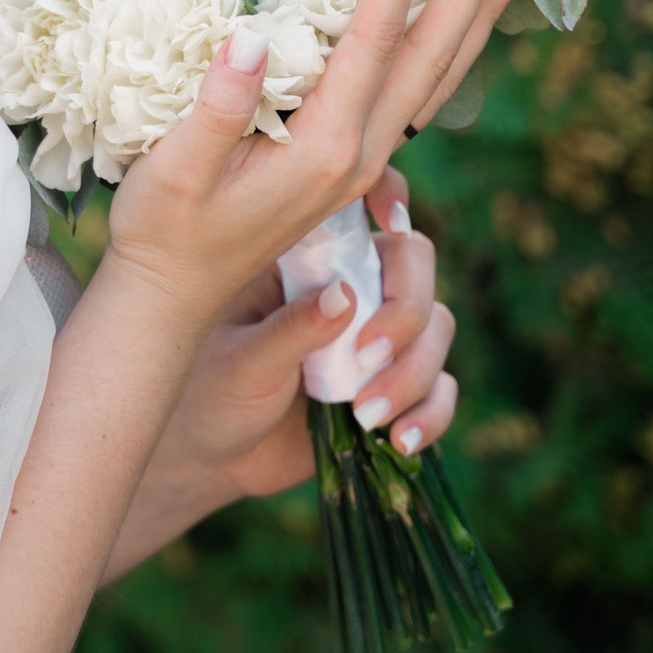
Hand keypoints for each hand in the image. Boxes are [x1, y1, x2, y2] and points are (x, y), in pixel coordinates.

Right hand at [101, 0, 529, 330]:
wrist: (173, 297)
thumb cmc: (164, 231)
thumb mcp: (175, 171)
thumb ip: (217, 107)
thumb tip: (252, 36)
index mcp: (322, 147)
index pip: (374, 41)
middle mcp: (357, 155)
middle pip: (432, 58)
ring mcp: (360, 164)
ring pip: (437, 79)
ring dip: (478, 18)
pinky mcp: (350, 166)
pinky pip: (417, 96)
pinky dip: (449, 50)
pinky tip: (454, 25)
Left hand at [150, 171, 456, 504]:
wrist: (213, 458)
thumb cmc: (211, 392)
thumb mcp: (240, 360)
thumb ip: (289, 330)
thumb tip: (344, 297)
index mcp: (304, 256)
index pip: (359, 206)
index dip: (388, 195)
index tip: (391, 221)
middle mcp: (349, 284)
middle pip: (414, 264)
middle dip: (405, 312)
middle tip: (366, 357)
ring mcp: (377, 334)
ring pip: (437, 326)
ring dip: (415, 372)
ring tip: (367, 415)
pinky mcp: (395, 385)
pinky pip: (442, 388)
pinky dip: (433, 413)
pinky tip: (399, 441)